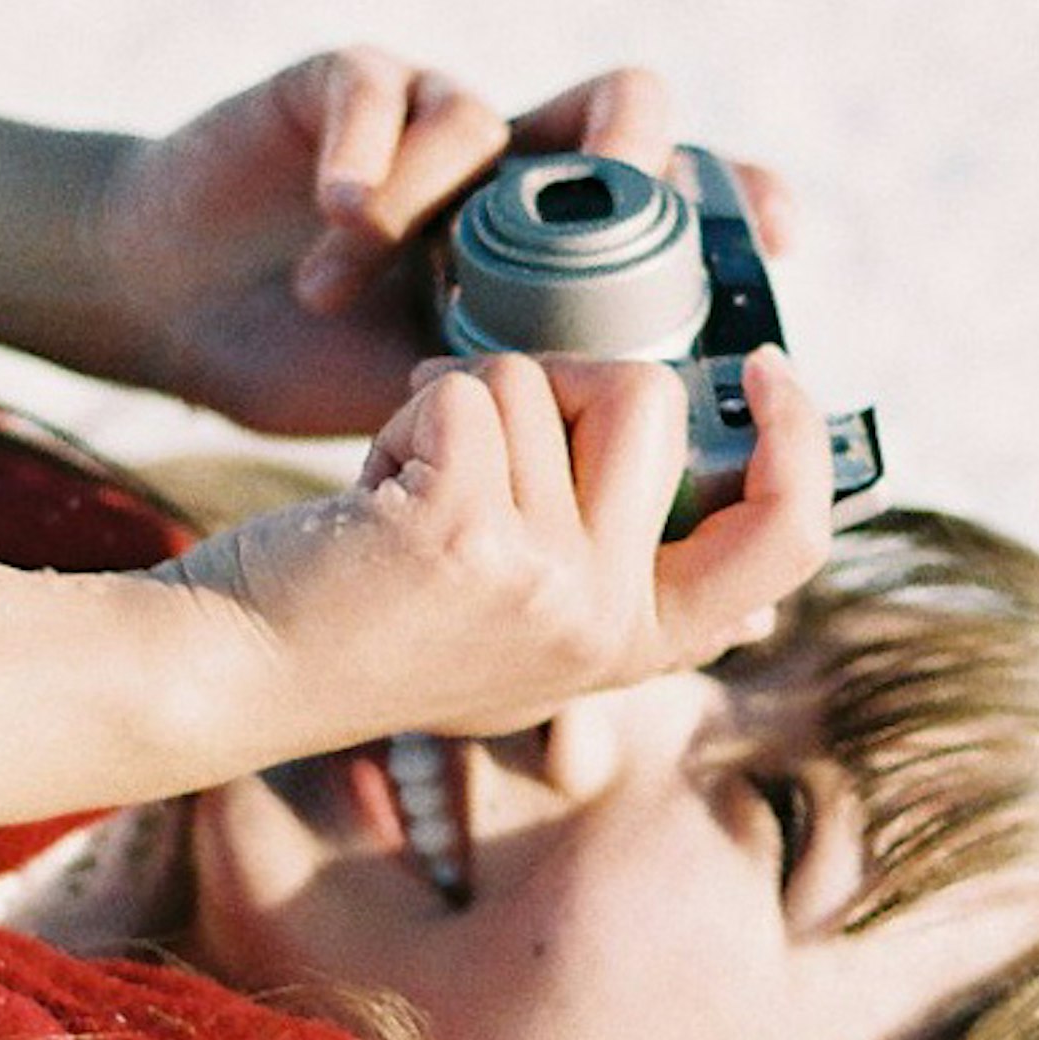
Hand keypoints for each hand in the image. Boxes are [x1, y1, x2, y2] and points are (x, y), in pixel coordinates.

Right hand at [87, 53, 797, 437]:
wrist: (177, 318)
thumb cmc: (324, 374)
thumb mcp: (461, 439)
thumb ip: (574, 477)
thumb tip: (741, 601)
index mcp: (558, 252)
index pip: (680, 200)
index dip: (739, 199)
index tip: (782, 236)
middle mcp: (510, 173)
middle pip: (624, 110)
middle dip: (629, 155)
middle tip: (601, 219)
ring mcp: (429, 125)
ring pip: (489, 110)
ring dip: (424, 207)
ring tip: (342, 290)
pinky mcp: (341, 89)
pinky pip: (385, 89)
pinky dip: (366, 160)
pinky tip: (332, 228)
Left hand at [167, 344, 836, 757]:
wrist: (239, 673)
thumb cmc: (372, 618)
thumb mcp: (523, 617)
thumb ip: (619, 563)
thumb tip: (726, 477)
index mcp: (638, 640)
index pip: (787, 539)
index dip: (798, 439)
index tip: (764, 365)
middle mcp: (606, 622)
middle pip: (650, 399)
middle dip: (555, 379)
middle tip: (474, 447)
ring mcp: (544, 582)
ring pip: (543, 381)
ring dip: (460, 405)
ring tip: (405, 491)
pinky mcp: (466, 534)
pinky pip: (466, 390)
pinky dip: (405, 415)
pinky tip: (370, 493)